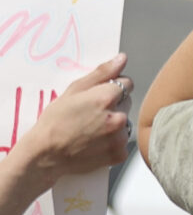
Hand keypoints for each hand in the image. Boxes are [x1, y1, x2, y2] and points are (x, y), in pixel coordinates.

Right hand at [16, 54, 132, 183]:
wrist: (44, 156)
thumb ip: (101, 73)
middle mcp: (117, 117)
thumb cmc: (54, 123)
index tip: (99, 97)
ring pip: (125, 123)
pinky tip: (95, 143)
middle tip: (90, 115)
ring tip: (91, 130)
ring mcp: (120, 138)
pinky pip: (123, 143)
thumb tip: (122, 59)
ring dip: (114, 124)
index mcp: (105, 98)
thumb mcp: (72, 91)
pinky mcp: (119, 154)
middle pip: (127, 102)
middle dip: (113, 105)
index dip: (112, 88)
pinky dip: (113, 143)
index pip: (127, 83)